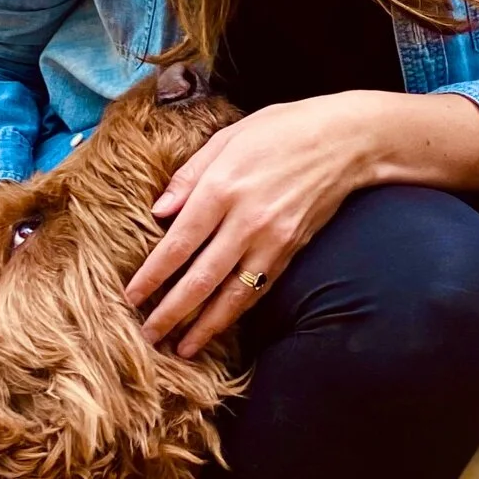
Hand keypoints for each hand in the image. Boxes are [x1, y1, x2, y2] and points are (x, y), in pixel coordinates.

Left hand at [124, 94, 382, 357]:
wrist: (346, 140)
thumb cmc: (282, 129)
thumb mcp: (228, 136)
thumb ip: (189, 176)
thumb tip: (158, 212)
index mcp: (223, 187)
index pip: (178, 243)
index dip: (153, 274)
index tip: (132, 296)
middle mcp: (246, 220)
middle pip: (201, 278)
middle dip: (172, 312)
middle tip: (148, 335)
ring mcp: (272, 240)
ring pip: (232, 294)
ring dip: (204, 326)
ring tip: (182, 348)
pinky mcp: (292, 250)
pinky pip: (258, 289)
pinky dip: (236, 313)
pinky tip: (219, 326)